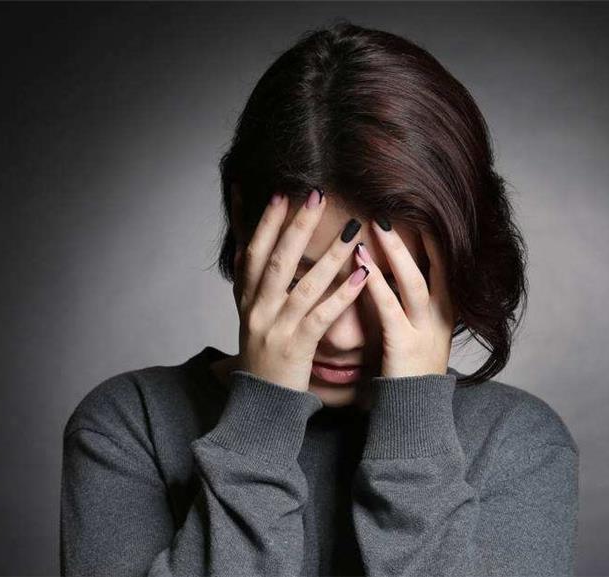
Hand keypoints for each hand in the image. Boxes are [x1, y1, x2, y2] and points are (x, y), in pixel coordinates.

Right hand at [231, 188, 370, 391]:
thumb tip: (247, 248)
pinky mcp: (296, 349)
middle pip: (276, 261)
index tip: (279, 193)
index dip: (264, 223)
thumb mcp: (249, 318)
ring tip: (351, 231)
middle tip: (316, 195)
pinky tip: (361, 275)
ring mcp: (276, 330)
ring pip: (303, 286)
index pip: (251, 253)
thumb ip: (251, 284)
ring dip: (329, 256)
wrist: (259, 405)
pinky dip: (341, 295)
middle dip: (296, 226)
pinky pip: (321, 318)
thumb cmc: (261, 358)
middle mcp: (257, 311)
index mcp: (247, 301)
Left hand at [354, 220, 456, 377]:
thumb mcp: (420, 334)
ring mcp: (425, 332)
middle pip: (433, 268)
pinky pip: (390, 307)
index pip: (446, 267)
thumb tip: (398, 274)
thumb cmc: (409, 372)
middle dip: (412, 237)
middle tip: (392, 207)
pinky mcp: (405, 346)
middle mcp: (440, 319)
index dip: (434, 238)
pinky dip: (376, 282)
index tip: (420, 210)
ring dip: (394, 251)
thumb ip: (413, 306)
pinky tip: (361, 262)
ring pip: (413, 282)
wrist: (414, 414)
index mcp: (446, 314)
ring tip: (376, 224)